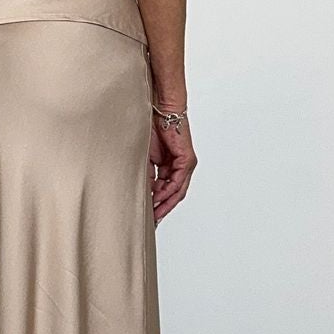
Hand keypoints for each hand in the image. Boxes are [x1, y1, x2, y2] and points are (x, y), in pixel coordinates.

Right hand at [150, 108, 195, 222]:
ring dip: (166, 203)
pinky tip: (158, 198)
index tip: (148, 216)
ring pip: (178, 191)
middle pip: (174, 195)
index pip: (166, 191)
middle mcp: (181, 167)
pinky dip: (168, 191)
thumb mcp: (146, 159)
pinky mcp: (187, 160)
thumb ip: (148, 176)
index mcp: (171, 167)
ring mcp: (186, 164)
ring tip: (154, 215)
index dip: (158, 204)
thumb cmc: (152, 129)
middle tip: (153, 223)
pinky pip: (178, 181)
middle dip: (163, 209)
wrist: (160, 111)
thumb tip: (146, 194)